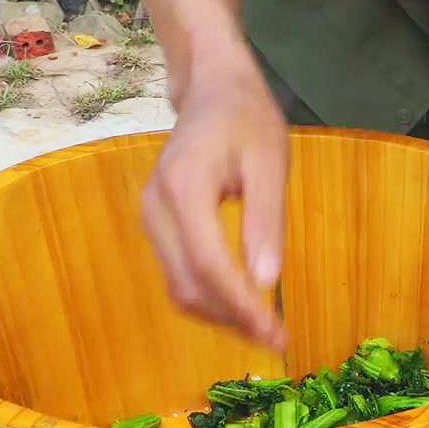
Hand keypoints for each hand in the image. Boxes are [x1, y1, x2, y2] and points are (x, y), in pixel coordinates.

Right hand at [141, 35, 286, 347]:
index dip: (242, 306)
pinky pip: (179, 274)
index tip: (276, 332)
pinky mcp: (157, 225)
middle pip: (189, 285)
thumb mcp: (269, 164)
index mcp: (184, 189)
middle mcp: (156, 209)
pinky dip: (210, 298)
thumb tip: (266, 283)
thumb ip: (265, 222)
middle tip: (278, 338)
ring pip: (180, 287)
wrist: (210, 89)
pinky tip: (243, 305)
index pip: (209, 265)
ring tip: (265, 328)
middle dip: (233, 319)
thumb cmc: (246, 119)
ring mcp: (151, 218)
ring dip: (221, 315)